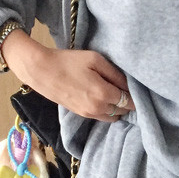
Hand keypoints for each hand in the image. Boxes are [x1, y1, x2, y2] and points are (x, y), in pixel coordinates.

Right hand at [2, 30, 133, 122]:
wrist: (41, 71)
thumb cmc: (69, 61)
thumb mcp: (95, 60)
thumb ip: (115, 74)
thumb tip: (128, 85)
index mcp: (103, 94)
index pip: (128, 101)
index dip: (135, 96)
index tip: (137, 90)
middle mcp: (98, 108)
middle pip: (122, 110)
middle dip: (127, 102)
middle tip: (126, 91)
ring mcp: (89, 113)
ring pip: (113, 117)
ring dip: (117, 109)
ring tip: (115, 95)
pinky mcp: (81, 114)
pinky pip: (102, 117)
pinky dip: (107, 111)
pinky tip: (104, 100)